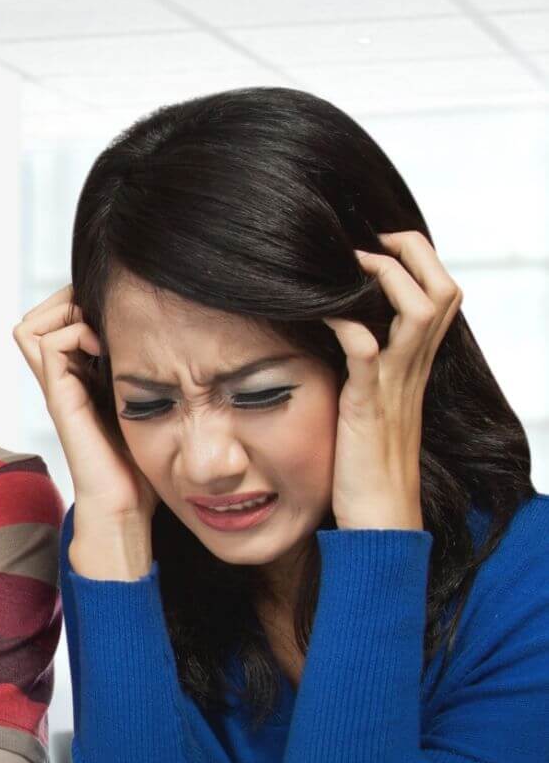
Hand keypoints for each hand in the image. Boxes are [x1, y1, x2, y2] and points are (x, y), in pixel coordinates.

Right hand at [13, 285, 155, 577]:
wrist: (124, 505)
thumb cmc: (138, 461)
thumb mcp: (142, 402)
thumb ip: (137, 374)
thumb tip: (166, 338)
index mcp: (76, 376)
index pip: (53, 319)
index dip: (76, 303)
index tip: (115, 314)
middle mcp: (59, 379)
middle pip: (34, 317)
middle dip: (67, 301)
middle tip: (103, 316)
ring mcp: (56, 387)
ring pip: (31, 325)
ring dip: (66, 315)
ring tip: (100, 331)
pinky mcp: (60, 399)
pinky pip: (50, 344)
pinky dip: (75, 332)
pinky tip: (104, 348)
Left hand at [323, 232, 459, 532]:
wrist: (379, 519)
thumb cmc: (366, 465)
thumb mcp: (371, 404)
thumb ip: (368, 368)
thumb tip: (341, 333)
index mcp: (416, 365)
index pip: (441, 292)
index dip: (416, 259)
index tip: (375, 244)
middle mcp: (413, 367)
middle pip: (443, 287)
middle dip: (409, 252)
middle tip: (362, 243)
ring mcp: (394, 384)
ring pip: (420, 309)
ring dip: (385, 277)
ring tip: (346, 266)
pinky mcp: (368, 405)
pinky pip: (367, 350)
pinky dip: (345, 322)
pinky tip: (319, 309)